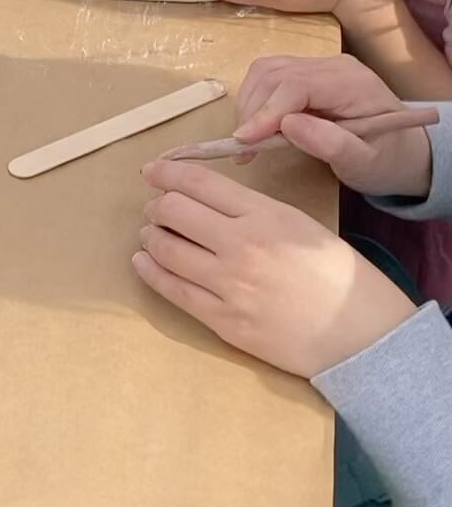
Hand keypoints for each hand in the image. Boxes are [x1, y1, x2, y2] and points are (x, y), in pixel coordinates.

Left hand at [134, 159, 415, 377]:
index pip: (199, 182)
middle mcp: (242, 246)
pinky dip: (150, 271)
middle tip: (156, 207)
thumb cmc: (338, 274)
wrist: (363, 336)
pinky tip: (143, 262)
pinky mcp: (224, 322)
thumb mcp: (299, 222)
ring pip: (165, 249)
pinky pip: (173, 291)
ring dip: (151, 236)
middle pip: (174, 211)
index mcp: (265, 215)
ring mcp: (230, 286)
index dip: (167, 172)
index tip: (151, 170)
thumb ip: (252, 208)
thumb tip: (204, 198)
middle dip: (157, 205)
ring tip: (151, 233)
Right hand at [232, 54, 434, 195]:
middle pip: (276, 74)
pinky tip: (259, 127)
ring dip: (250, 104)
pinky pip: (270, 76)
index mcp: (353, 84)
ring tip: (250, 140)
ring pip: (266, 70)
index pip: (296, 85)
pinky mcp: (307, 71)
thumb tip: (287, 125)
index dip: (266, 111)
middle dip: (253, 111)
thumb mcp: (366, 164)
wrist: (404, 150)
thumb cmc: (387, 161)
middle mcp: (333, 65)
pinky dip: (256, 99)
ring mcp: (319, 64)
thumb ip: (331, 145)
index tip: (245, 141)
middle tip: (244, 150)